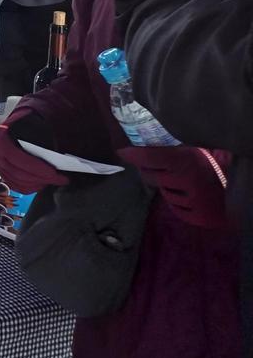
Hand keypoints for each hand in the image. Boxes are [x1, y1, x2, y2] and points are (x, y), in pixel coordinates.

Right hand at [0, 113, 69, 193]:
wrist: (14, 124)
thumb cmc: (24, 123)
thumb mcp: (31, 123)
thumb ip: (39, 136)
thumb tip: (53, 153)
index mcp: (0, 139)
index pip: (18, 158)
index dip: (36, 167)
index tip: (53, 172)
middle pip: (19, 173)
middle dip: (42, 178)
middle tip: (60, 179)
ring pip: (18, 182)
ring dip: (38, 184)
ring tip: (53, 181)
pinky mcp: (1, 172)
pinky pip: (15, 185)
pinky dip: (30, 187)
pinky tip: (41, 183)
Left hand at [116, 145, 230, 228]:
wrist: (234, 190)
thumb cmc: (206, 167)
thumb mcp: (189, 152)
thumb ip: (168, 150)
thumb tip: (137, 142)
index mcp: (185, 159)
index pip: (150, 156)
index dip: (133, 154)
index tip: (122, 151)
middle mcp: (188, 178)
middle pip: (151, 177)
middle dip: (148, 171)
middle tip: (153, 167)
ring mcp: (193, 198)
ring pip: (163, 193)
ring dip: (165, 187)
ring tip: (180, 182)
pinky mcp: (197, 215)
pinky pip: (175, 208)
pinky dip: (176, 203)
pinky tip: (187, 195)